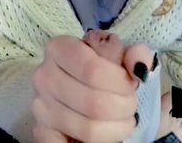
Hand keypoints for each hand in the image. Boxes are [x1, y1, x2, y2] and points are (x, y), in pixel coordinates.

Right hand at [31, 35, 153, 142]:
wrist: (92, 96)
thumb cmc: (106, 74)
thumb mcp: (123, 59)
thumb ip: (136, 56)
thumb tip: (140, 65)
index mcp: (60, 48)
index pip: (94, 70)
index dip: (120, 83)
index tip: (132, 85)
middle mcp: (44, 76)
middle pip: (94, 102)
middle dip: (124, 107)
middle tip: (131, 105)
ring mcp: (40, 107)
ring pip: (89, 128)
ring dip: (117, 128)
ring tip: (124, 120)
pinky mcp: (41, 132)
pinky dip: (99, 142)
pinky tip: (107, 135)